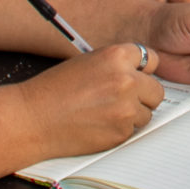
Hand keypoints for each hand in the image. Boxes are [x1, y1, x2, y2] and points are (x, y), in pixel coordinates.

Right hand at [20, 41, 167, 155]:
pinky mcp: (121, 132)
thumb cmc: (55, 90)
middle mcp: (126, 80)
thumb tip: (142, 74)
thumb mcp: (88, 62)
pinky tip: (98, 124)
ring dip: (133, 114)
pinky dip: (120, 129)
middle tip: (120, 99)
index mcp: (116, 56)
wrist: (33, 119)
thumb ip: (117, 65)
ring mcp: (126, 108)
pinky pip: (133, 130)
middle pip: (156, 90)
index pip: (152, 60)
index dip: (142, 70)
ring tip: (104, 112)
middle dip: (143, 95)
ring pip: (147, 112)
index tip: (135, 76)